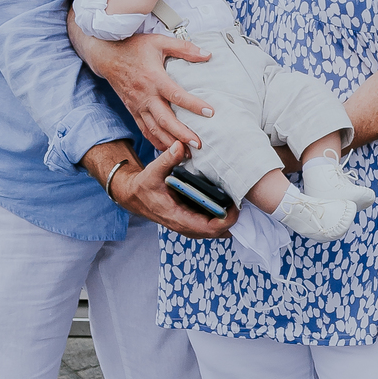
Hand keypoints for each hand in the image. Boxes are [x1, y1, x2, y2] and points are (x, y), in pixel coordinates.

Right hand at [75, 27, 214, 150]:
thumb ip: (184, 48)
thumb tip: (207, 54)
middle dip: (182, 134)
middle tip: (199, 144)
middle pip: (165, 120)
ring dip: (171, 143)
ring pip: (155, 129)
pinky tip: (168, 149)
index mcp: (154, 78)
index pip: (176, 95)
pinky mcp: (133, 110)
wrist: (107, 55)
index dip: (194, 105)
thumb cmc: (134, 47)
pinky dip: (156, 141)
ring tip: (187, 153)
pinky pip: (145, 130)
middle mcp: (145, 95)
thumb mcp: (159, 41)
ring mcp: (138, 105)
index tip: (210, 112)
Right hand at [111, 143, 238, 239]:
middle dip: (231, 221)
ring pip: (214, 231)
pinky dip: (220, 218)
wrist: (135, 196)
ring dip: (227, 221)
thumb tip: (180, 145)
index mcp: (177, 217)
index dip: (225, 221)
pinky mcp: (189, 221)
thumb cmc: (144, 186)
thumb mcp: (153, 171)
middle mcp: (184, 225)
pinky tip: (228, 204)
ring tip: (238, 202)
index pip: (207, 228)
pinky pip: (209, 225)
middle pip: (215, 233)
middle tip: (242, 202)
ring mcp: (187, 225)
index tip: (236, 207)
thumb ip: (167, 159)